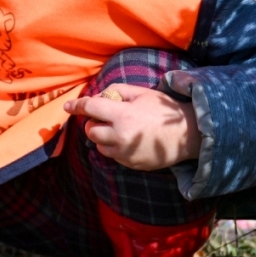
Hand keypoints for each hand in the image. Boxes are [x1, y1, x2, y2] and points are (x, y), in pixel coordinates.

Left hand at [64, 84, 200, 169]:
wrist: (188, 134)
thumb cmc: (163, 109)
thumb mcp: (141, 93)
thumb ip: (116, 92)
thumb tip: (99, 97)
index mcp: (122, 116)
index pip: (91, 109)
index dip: (77, 106)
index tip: (67, 107)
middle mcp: (121, 136)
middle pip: (91, 131)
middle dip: (94, 123)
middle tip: (106, 117)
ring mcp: (126, 153)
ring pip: (100, 145)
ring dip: (103, 136)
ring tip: (119, 129)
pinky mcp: (132, 164)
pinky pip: (113, 156)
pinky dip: (115, 147)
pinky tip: (129, 139)